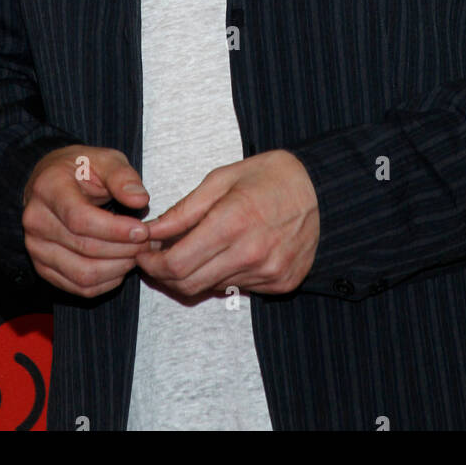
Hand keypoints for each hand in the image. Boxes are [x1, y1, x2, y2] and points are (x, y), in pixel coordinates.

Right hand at [21, 144, 151, 296]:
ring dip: (117, 269)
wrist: (50, 181)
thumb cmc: (80, 169)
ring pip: (82, 273)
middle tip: (148, 243)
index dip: (115, 230)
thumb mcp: (103, 159)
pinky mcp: (43, 266)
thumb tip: (140, 199)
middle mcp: (36, 220)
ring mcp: (36, 247)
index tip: (142, 230)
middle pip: (84, 248)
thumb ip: (122, 176)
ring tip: (137, 254)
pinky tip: (120, 266)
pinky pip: (77, 286)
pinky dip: (105, 282)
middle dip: (123, 250)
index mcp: (48, 188)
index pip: (80, 219)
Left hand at [134, 150, 318, 296]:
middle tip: (156, 256)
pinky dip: (222, 275)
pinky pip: (238, 288)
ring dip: (193, 274)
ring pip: (211, 288)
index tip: (143, 251)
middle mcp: (251, 253)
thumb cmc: (270, 176)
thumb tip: (151, 230)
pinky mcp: (281, 283)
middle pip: (188, 283)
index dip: (151, 262)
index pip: (177, 263)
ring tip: (192, 249)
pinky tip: (226, 253)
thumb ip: (185, 209)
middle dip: (163, 273)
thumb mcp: (222, 178)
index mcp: (233, 221)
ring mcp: (269, 272)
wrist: (323, 190)